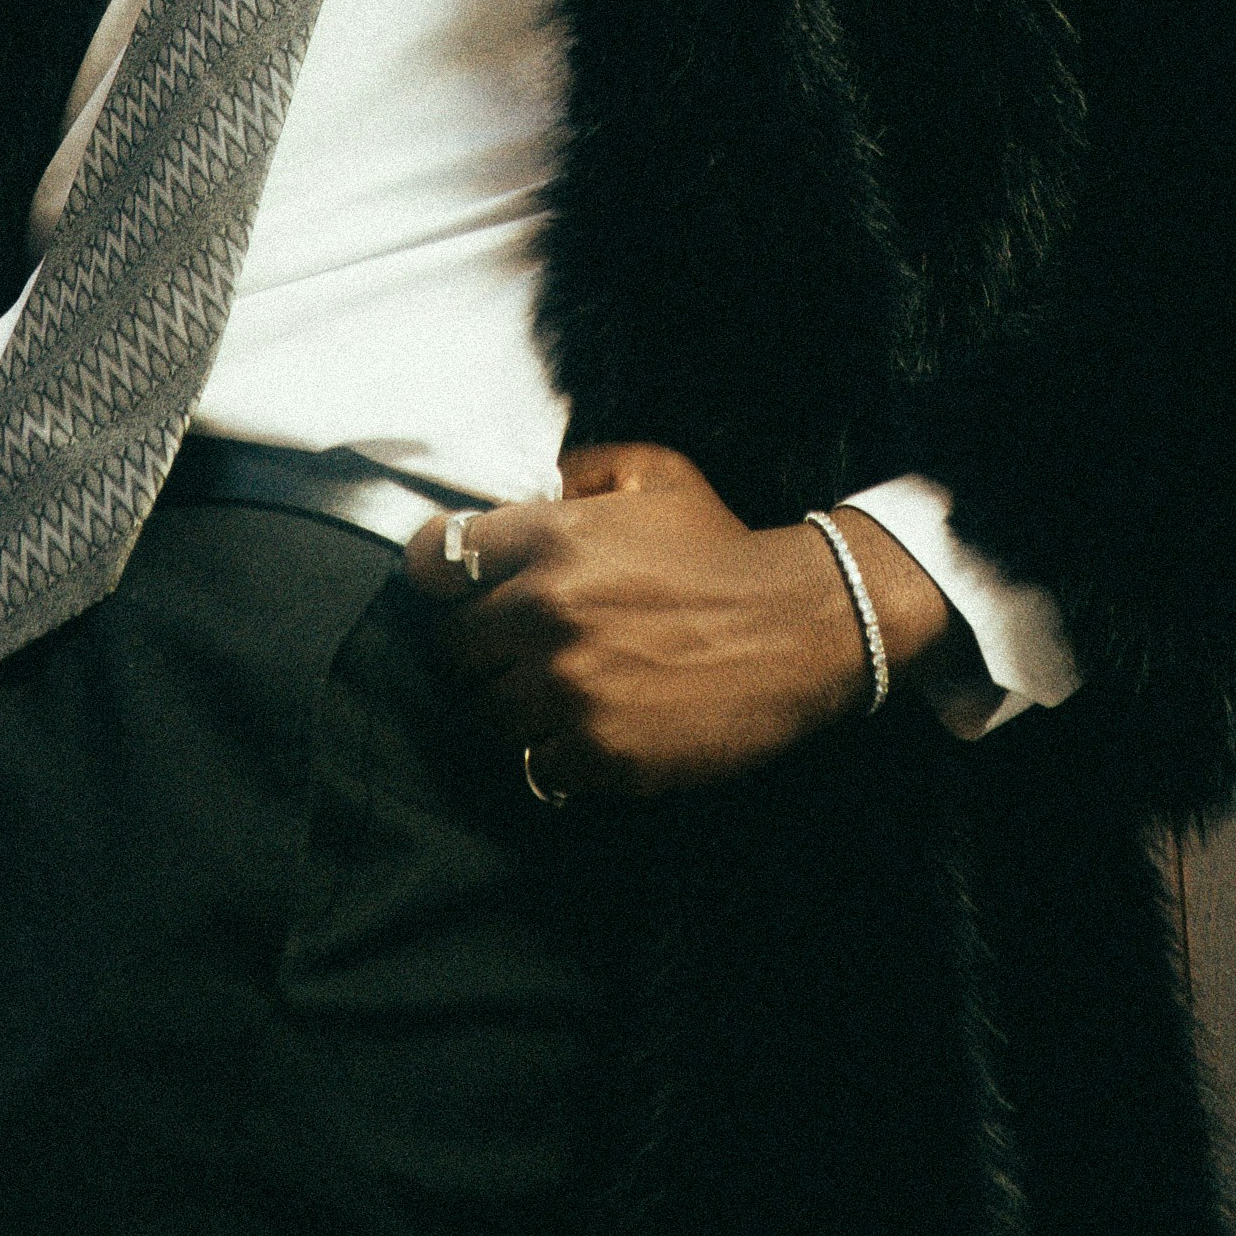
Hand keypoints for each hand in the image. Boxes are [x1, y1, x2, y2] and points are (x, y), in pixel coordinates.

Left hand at [401, 444, 954, 799]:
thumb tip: (535, 485)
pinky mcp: (596, 752)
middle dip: (484, 645)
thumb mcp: (659, 476)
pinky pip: (534, 763)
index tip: (461, 589)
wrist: (803, 626)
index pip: (432, 559)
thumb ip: (583, 471)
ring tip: (565, 691)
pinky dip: (556, 753)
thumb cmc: (727, 551)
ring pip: (487, 711)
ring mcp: (568, 688)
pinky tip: (593, 727)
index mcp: (550, 539)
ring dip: (517, 704)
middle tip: (525, 647)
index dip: (442, 576)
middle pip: (452, 645)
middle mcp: (546, 612)